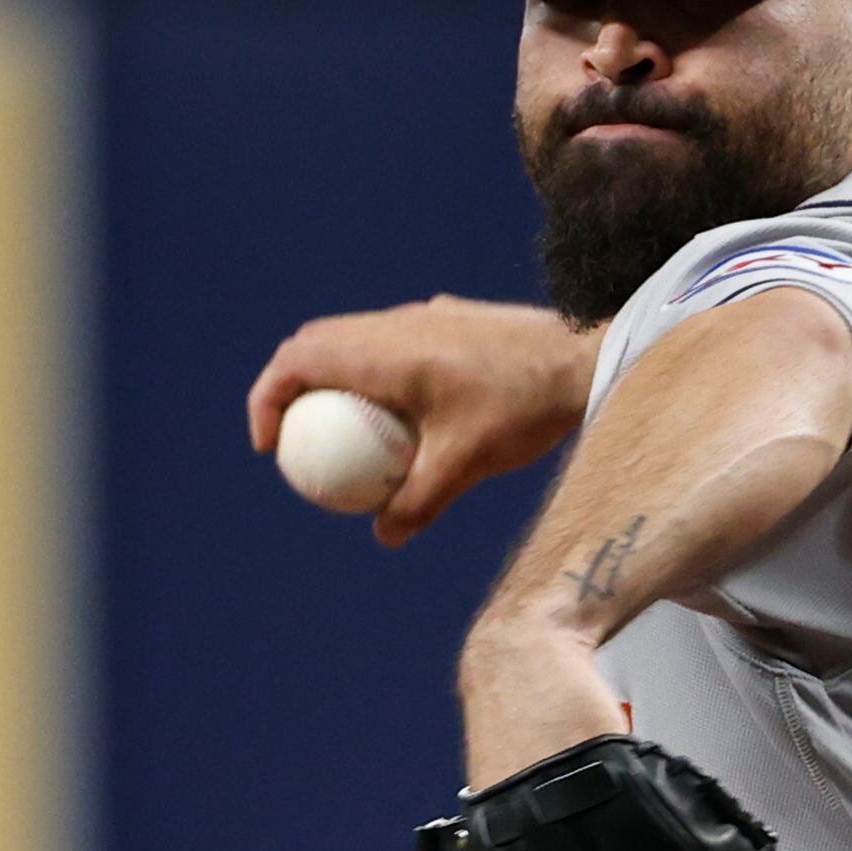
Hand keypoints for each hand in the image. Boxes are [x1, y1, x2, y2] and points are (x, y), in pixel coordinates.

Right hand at [249, 296, 599, 545]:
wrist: (585, 358)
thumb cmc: (523, 408)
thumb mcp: (465, 464)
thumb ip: (417, 502)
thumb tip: (384, 535)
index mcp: (384, 350)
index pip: (296, 360)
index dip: (267, 398)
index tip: (269, 445)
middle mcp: (396, 323)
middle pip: (314, 343)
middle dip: (288, 386)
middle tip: (292, 437)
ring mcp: (422, 316)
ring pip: (352, 337)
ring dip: (331, 377)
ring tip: (339, 431)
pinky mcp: (447, 320)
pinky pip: (388, 342)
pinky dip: (371, 373)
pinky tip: (399, 417)